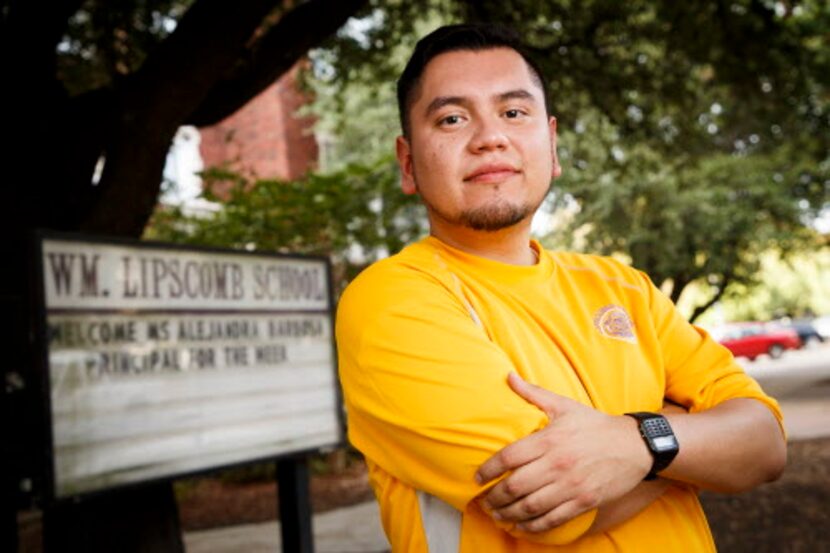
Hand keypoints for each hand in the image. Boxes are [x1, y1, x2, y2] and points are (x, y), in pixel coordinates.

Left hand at [475, 373, 651, 532]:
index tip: (476, 478)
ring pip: (530, 506)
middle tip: (483, 501)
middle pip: (515, 486)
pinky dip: (533, 527)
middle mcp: (557, 464)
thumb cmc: (595, 425)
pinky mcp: (584, 502)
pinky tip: (521, 526)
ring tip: (497, 515)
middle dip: (494, 497)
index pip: (508, 457)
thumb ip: (533, 393)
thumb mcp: (564, 405)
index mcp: (549, 439)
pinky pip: (552, 519)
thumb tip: (508, 376)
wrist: (635, 445)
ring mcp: (571, 485)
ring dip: (508, 514)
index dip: (487, 470)